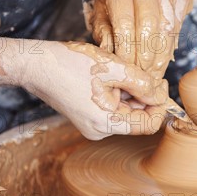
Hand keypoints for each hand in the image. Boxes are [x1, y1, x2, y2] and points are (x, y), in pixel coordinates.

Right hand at [13, 40, 168, 139]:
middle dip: (144, 95)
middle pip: (138, 117)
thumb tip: (160, 94)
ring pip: (126, 110)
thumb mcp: (114, 69)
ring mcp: (93, 124)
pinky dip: (119, 91)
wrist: (36, 64)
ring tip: (121, 69)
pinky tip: (111, 74)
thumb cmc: (70, 64)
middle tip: (142, 70)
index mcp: (106, 124)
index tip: (160, 84)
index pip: (148, 125)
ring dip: (131, 90)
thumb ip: (142, 84)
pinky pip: (114, 106)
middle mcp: (100, 130)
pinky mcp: (89, 115)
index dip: (160, 105)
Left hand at [91, 0, 192, 78]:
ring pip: (166, 28)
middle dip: (145, 54)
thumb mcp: (102, 6)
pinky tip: (161, 62)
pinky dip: (169, 49)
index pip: (124, 22)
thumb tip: (109, 56)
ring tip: (153, 74)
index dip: (126, 48)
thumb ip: (103, 30)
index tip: (125, 67)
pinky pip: (177, 28)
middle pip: (149, 24)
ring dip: (160, 55)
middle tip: (141, 74)